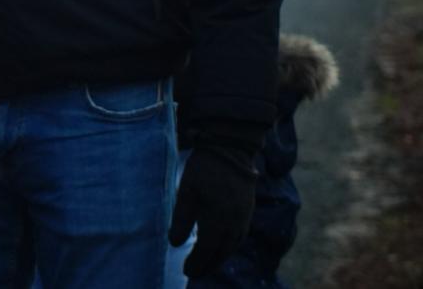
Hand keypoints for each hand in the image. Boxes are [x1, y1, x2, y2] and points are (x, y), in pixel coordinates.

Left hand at [168, 139, 259, 276]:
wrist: (231, 149)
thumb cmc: (204, 168)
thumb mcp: (186, 191)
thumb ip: (181, 219)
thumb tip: (174, 244)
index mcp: (219, 220)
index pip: (207, 250)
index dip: (197, 262)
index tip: (186, 271)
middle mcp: (235, 223)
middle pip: (221, 252)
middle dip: (208, 265)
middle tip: (194, 273)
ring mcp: (244, 217)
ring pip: (232, 246)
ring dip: (220, 257)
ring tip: (206, 264)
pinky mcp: (248, 210)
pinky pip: (240, 236)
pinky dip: (229, 246)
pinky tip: (221, 246)